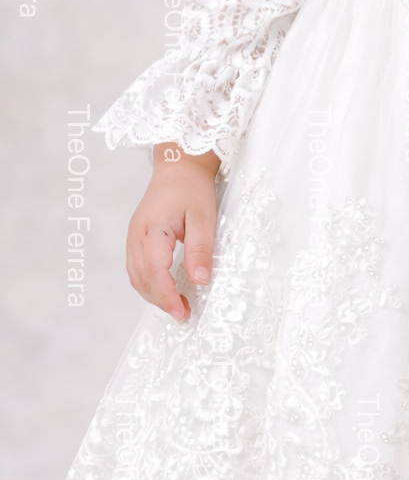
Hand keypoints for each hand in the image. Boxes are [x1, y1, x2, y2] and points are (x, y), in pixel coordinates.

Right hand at [126, 142, 220, 320]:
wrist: (179, 166)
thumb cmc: (192, 188)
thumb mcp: (204, 217)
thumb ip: (201, 249)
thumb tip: (200, 281)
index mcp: (152, 228)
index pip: (154, 271)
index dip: (166, 296)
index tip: (182, 312)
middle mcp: (136, 235)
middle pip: (141, 278)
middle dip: (160, 300)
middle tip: (184, 313)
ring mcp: (133, 237)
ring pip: (136, 276)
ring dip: (154, 295)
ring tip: (178, 306)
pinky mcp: (137, 239)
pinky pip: (137, 268)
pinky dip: (150, 283)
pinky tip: (166, 289)